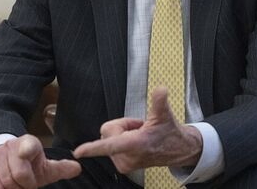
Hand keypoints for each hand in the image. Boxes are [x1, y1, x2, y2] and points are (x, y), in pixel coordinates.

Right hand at [0, 134, 81, 188]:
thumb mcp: (46, 165)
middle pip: (19, 174)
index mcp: (30, 143)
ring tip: (21, 186)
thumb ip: (61, 168)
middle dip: (27, 185)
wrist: (9, 157)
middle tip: (30, 185)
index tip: (25, 154)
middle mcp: (12, 146)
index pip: (28, 146)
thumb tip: (77, 168)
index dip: (26, 150)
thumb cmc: (31, 164)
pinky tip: (10, 188)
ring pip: (6, 182)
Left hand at [73, 87, 202, 173]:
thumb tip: (161, 89)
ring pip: (108, 139)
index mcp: (136, 145)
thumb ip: (160, 101)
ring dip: (122, 134)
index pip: (110, 145)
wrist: (178, 150)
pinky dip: (121, 141)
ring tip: (139, 135)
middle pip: (107, 132)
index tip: (78, 152)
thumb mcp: (165, 115)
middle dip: (121, 126)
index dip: (93, 148)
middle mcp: (128, 157)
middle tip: (139, 127)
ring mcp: (125, 163)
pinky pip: (111, 147)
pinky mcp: (123, 166)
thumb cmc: (170, 133)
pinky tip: (135, 141)